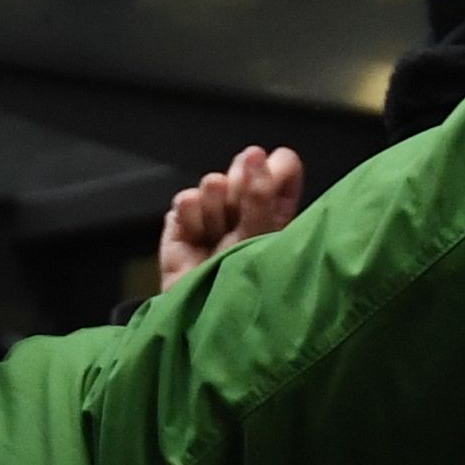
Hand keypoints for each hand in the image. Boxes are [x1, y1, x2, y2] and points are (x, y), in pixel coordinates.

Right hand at [157, 147, 305, 293]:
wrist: (202, 311)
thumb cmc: (243, 281)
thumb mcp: (262, 236)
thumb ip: (262, 194)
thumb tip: (256, 152)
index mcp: (279, 207)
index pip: (283, 163)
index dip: (275, 168)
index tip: (271, 182)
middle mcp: (246, 205)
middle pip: (244, 165)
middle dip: (241, 190)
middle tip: (240, 222)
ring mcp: (213, 211)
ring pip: (212, 181)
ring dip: (216, 212)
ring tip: (217, 241)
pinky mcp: (181, 221)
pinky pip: (186, 199)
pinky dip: (192, 221)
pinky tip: (197, 242)